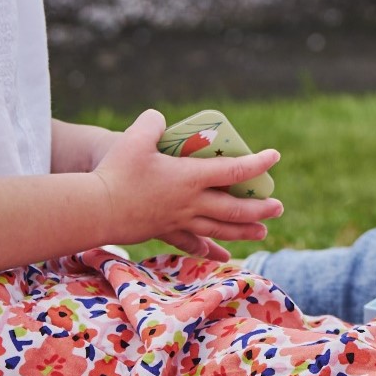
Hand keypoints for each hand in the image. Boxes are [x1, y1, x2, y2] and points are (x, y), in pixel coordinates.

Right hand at [87, 108, 280, 254]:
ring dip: (243, 231)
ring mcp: (178, 220)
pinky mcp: (163, 231)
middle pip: (233, 208)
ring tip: (262, 233)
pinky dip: (207, 249)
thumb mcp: (136, 137)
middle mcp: (190, 202)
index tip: (274, 157)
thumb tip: (160, 120)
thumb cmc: (116, 172)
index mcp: (190, 177)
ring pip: (218, 229)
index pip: (233, 171)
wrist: (96, 209)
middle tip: (278, 207)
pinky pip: (191, 243)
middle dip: (259, 208)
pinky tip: (218, 255)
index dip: (256, 164)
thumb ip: (153, 122)